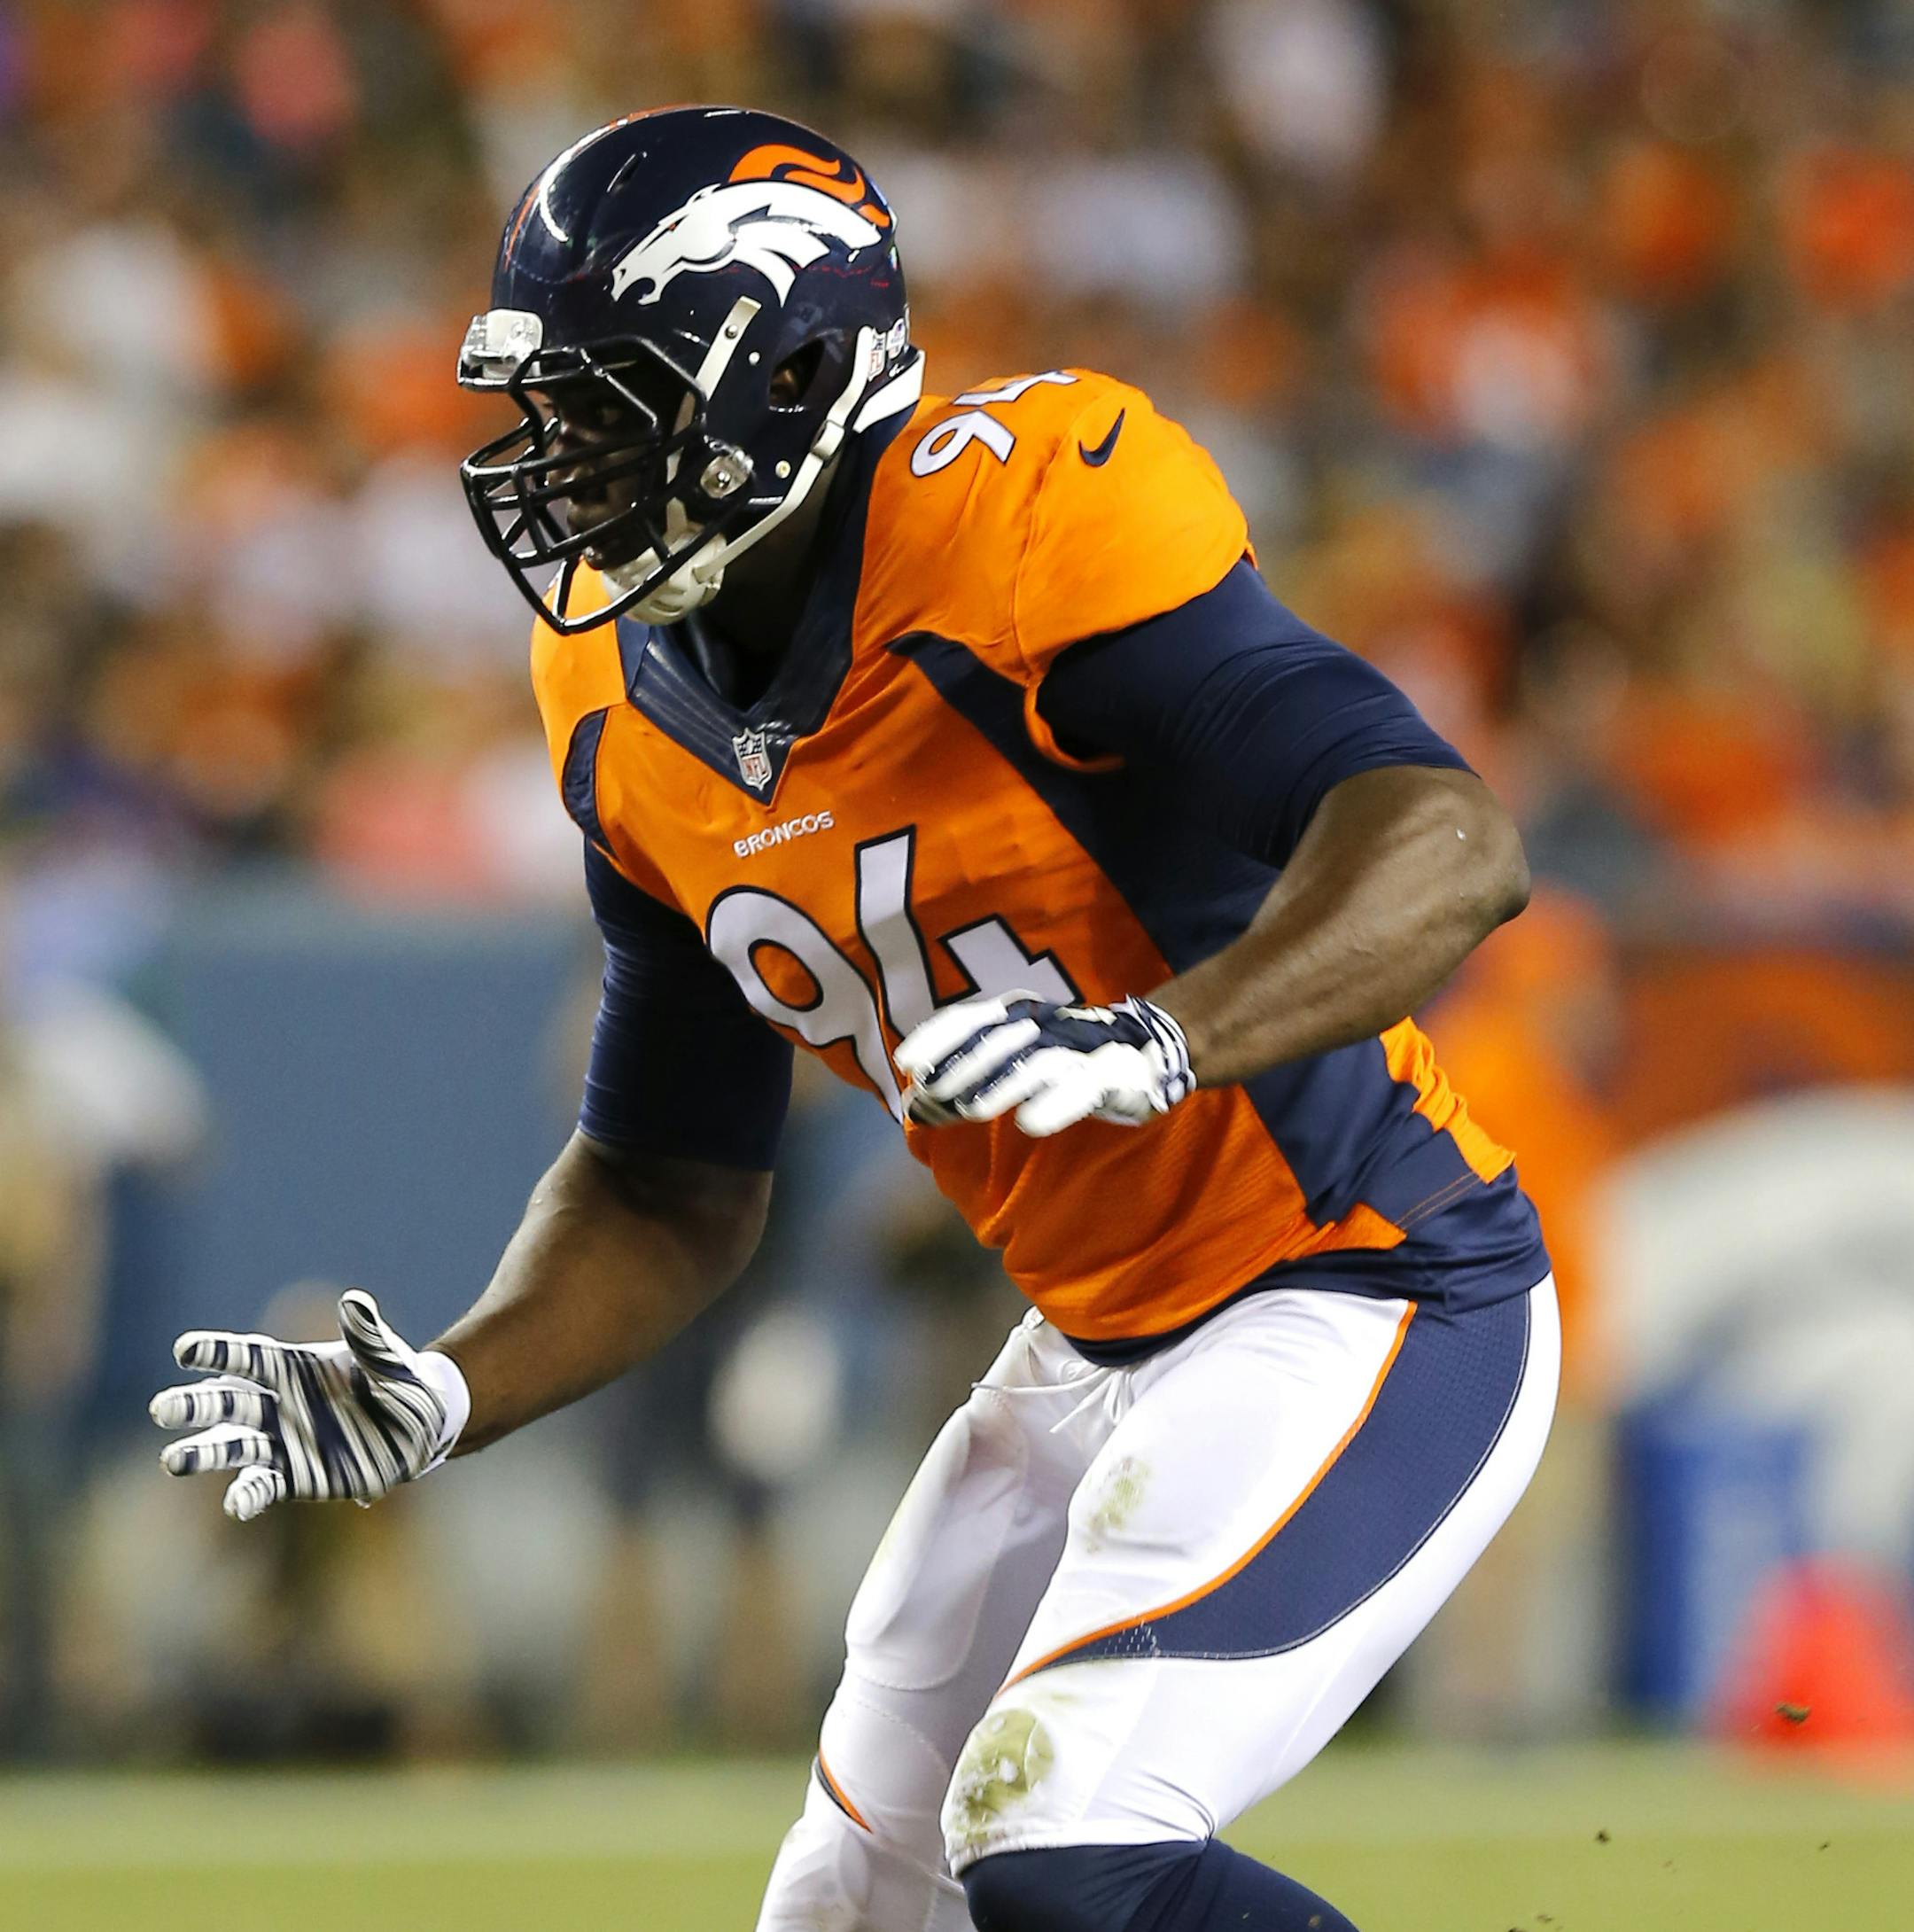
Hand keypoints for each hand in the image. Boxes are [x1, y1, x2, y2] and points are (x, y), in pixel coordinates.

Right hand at [150, 1290, 469, 1521]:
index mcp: (295, 1367)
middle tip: (162, 1408)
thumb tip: (354, 1301)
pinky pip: (262, 1486)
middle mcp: (278, 1405)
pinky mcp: (294, 1477)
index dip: (218, 1352)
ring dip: (203, 1452)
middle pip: (228, 1402)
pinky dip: (247, 1496)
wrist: (421, 1429)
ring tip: (172, 1460)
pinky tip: (236, 1505)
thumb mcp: (393, 1360)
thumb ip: (369, 1337)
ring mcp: (282, 1442)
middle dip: (195, 1405)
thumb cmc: (403, 1384)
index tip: (184, 1349)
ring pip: (232, 1447)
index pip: (248, 1356)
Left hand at [894, 991, 1194, 1137]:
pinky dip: (1054, 1104)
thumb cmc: (1063, 1059)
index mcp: (1019, 1016)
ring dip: (1001, 1084)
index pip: (972, 1018)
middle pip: (998, 1041)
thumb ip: (963, 1082)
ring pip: (1036, 1062)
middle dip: (962, 1065)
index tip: (908, 1062)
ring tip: (973, 1108)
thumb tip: (911, 1106)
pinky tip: (1029, 1123)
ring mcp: (1079, 1050)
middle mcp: (1045, 1026)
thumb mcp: (1011, 1063)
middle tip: (934, 1093)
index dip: (939, 1036)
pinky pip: (1081, 1087)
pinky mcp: (1111, 1077)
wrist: (1144, 1052)